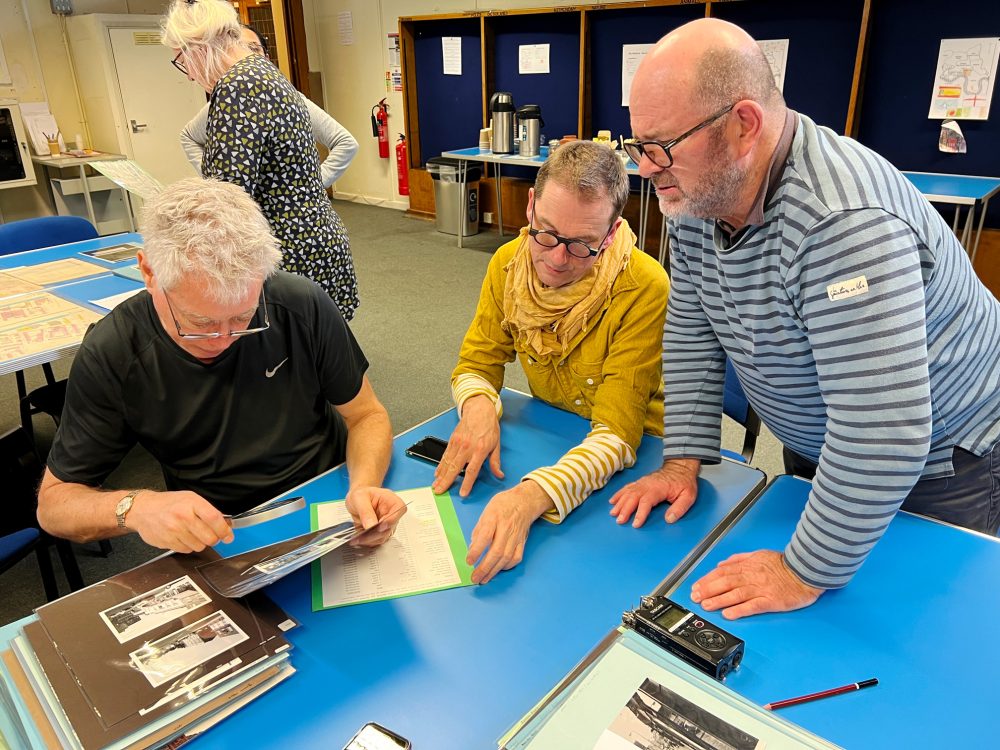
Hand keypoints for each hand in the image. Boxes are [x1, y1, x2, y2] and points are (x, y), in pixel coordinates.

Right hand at [126, 490, 233, 552]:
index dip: (224, 530)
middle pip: (209, 537)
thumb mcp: (190, 499)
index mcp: (191, 503)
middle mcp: (183, 517)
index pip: (214, 518)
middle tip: (211, 535)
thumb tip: (226, 524)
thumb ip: (208, 511)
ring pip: (199, 546)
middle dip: (213, 538)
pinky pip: (186, 550)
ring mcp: (174, 531)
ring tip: (192, 533)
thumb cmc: (168, 503)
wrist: (142, 509)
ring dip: (200, 542)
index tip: (229, 536)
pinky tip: (182, 537)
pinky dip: (188, 546)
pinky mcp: (167, 542)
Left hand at [345, 486, 406, 546]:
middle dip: (374, 534)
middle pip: (389, 528)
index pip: (398, 512)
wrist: (357, 499)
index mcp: (393, 502)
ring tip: (356, 539)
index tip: (378, 527)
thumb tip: (371, 525)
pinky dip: (367, 541)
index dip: (389, 521)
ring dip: (369, 540)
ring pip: (382, 537)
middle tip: (361, 536)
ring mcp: (387, 525)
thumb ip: (366, 512)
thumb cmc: (362, 494)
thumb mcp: (360, 498)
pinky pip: (376, 540)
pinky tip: (358, 539)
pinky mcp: (381, 533)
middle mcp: (393, 515)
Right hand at [432, 396, 503, 497]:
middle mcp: (467, 447)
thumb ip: (495, 462)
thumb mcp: (496, 445)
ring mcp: (458, 443)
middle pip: (455, 468)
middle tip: (440, 491)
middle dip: (446, 482)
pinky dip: (440, 465)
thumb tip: (499, 474)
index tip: (463, 493)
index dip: (467, 483)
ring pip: (447, 463)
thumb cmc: (489, 426)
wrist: (479, 410)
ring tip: (436, 485)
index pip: (472, 471)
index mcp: (479, 450)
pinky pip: (445, 455)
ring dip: (441, 476)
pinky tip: (437, 473)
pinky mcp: (452, 440)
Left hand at [466, 480, 552, 583]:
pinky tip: (498, 570)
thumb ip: (478, 530)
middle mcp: (506, 528)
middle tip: (475, 578)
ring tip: (484, 579)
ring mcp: (516, 536)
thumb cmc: (502, 505)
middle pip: (496, 551)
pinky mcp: (522, 542)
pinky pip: (516, 557)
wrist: (525, 501)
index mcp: (494, 518)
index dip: (477, 551)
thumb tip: (472, 548)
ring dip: (494, 571)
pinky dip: (507, 566)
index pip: (485, 537)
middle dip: (484, 568)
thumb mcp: (486, 512)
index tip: (469, 561)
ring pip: (506, 557)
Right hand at [608, 458, 699, 526]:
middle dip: (625, 509)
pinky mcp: (640, 482)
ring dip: (620, 503)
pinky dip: (619, 494)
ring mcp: (642, 482)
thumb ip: (680, 508)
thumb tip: (669, 519)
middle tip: (620, 520)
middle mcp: (647, 484)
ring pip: (628, 492)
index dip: (640, 513)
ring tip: (613, 513)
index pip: (646, 501)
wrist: (680, 467)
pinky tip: (613, 501)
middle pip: (633, 497)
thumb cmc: (684, 482)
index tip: (636, 524)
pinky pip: (627, 487)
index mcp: (659, 488)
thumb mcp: (688, 495)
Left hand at [690, 550, 823, 619]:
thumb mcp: (759, 554)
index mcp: (748, 565)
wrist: (806, 570)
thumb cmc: (785, 564)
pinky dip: (739, 610)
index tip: (696, 586)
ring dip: (718, 600)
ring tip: (706, 605)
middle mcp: (751, 576)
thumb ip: (739, 559)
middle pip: (725, 582)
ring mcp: (761, 589)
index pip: (722, 572)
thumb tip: (722, 564)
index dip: (707, 579)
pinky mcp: (771, 600)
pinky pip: (753, 606)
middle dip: (707, 590)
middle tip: (695, 597)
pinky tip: (728, 614)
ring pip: (735, 594)